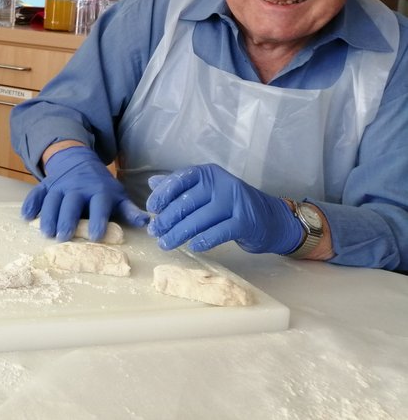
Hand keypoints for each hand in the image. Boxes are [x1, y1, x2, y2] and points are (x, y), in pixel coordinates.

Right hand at [22, 146, 147, 240]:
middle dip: (67, 219)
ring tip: (46, 232)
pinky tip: (26, 216)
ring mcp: (59, 185)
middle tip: (63, 236)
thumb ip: (129, 210)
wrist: (77, 160)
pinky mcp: (46, 185)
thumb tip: (146, 222)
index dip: (98, 219)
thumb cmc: (100, 186)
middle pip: (71, 203)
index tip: (95, 235)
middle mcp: (77, 187)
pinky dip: (30, 203)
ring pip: (52, 199)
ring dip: (48, 215)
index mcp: (98, 191)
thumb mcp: (117, 195)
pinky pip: (36, 193)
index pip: (99, 204)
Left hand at [145, 164, 302, 253]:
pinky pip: (218, 232)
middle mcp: (221, 184)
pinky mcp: (244, 221)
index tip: (151, 209)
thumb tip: (152, 183)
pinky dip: (203, 240)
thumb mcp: (206, 191)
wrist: (270, 218)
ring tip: (165, 243)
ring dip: (179, 233)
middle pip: (187, 202)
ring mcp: (234, 202)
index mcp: (208, 174)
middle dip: (167, 219)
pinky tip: (192, 247)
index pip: (180, 180)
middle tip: (154, 232)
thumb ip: (180, 187)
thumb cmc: (231, 205)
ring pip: (199, 219)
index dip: (162, 195)